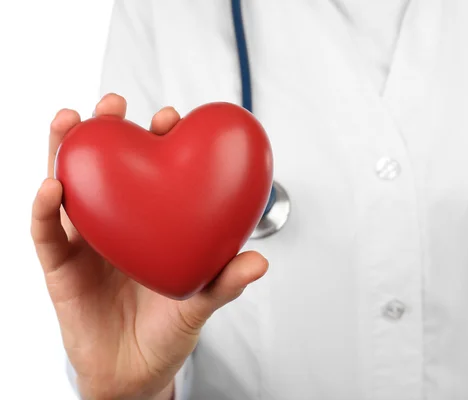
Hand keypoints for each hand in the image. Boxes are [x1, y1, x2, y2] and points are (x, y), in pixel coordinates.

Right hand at [31, 93, 267, 399]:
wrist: (135, 371)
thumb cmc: (168, 328)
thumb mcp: (201, 302)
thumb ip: (225, 282)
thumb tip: (259, 262)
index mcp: (152, 222)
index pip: (153, 172)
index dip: (158, 141)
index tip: (170, 117)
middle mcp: (118, 223)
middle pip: (107, 168)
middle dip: (108, 132)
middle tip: (113, 105)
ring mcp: (86, 241)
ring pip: (70, 187)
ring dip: (66, 152)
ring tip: (71, 122)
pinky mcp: (60, 266)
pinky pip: (46, 233)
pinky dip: (45, 208)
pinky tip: (53, 185)